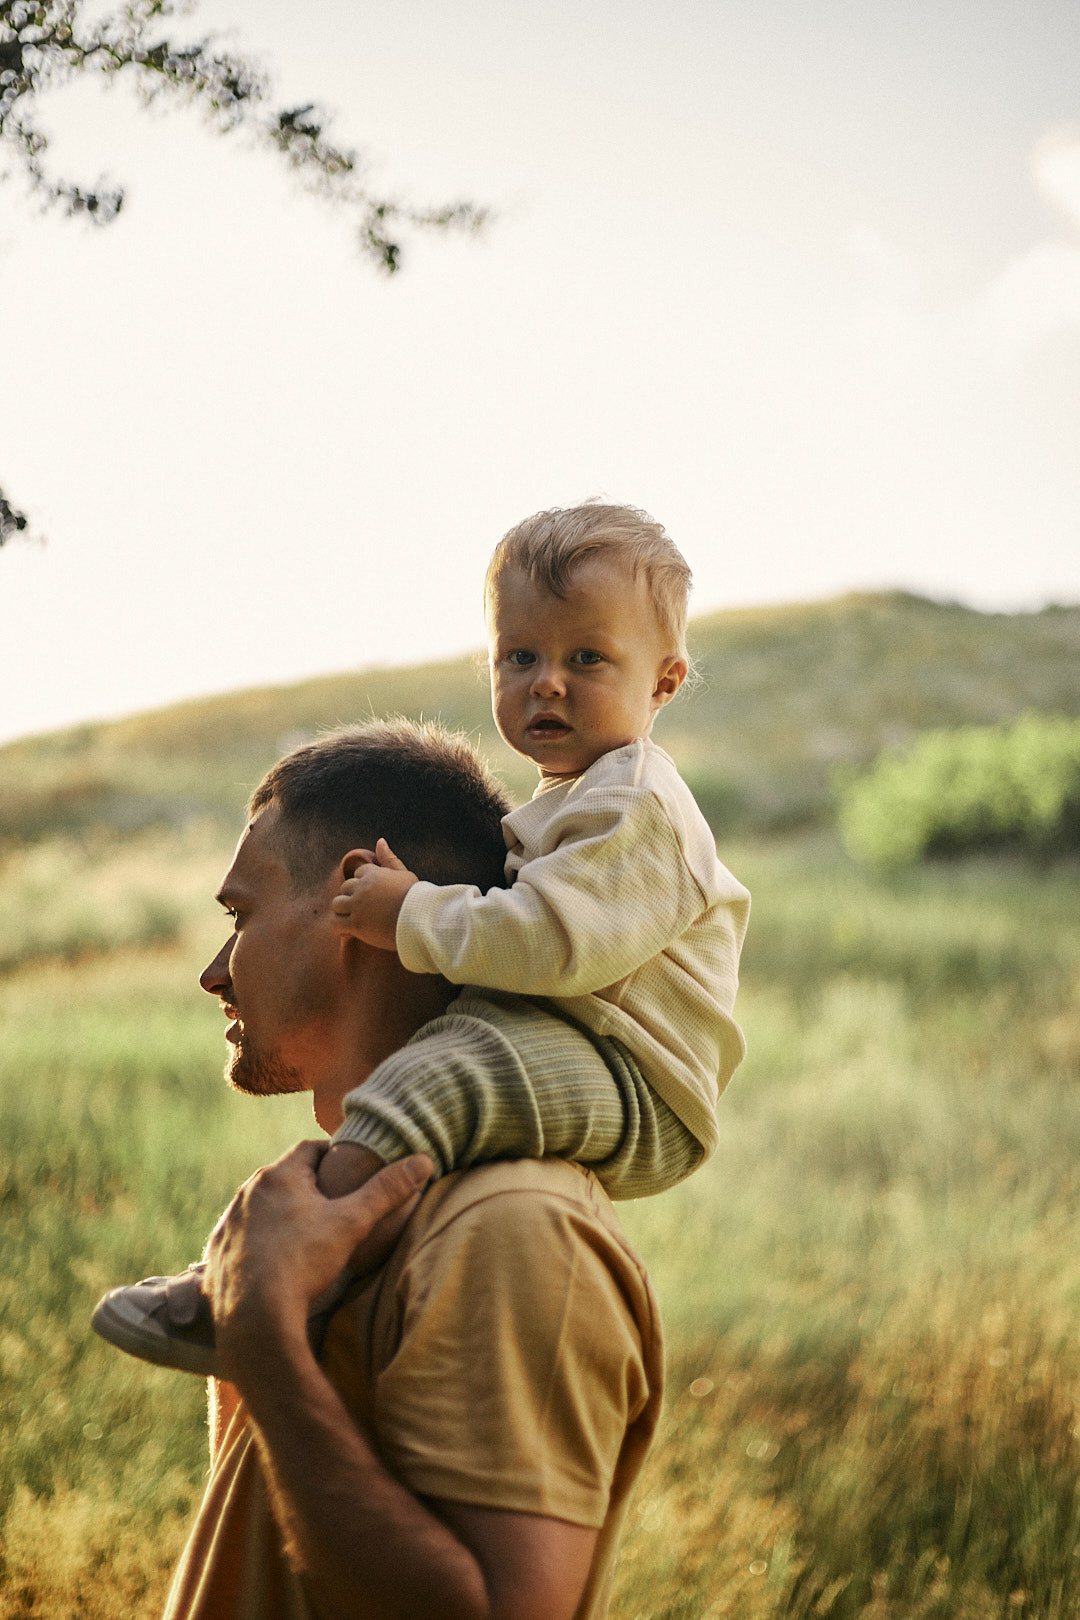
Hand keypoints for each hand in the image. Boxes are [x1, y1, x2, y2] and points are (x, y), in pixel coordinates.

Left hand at [202, 1141, 433, 1382]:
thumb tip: (423, 1160)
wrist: (255, 1319)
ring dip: (279, 1214)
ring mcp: (228, 1223)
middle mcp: (247, 1192)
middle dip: (306, 1187)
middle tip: (331, 1206)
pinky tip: (271, 1261)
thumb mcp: (353, 1223)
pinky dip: (256, 1242)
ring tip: (303, 1235)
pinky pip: (239, 1237)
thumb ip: (387, 1190)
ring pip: (260, 1207)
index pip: (310, 1149)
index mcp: (279, 1175)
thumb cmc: (305, 1263)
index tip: (347, 1171)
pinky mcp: (214, 1253)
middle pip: (284, 1177)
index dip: (332, 1157)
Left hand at [331, 839, 418, 949]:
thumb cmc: (416, 898)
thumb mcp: (404, 874)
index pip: (358, 874)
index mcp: (373, 873)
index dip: (364, 885)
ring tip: (354, 920)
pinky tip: (349, 932)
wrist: (420, 921)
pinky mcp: (355, 924)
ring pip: (337, 904)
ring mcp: (357, 905)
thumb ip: (389, 859)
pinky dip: (339, 928)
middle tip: (364, 910)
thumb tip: (380, 841)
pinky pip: (335, 924)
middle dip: (352, 897)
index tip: (373, 897)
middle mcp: (362, 887)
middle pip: (345, 888)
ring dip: (343, 912)